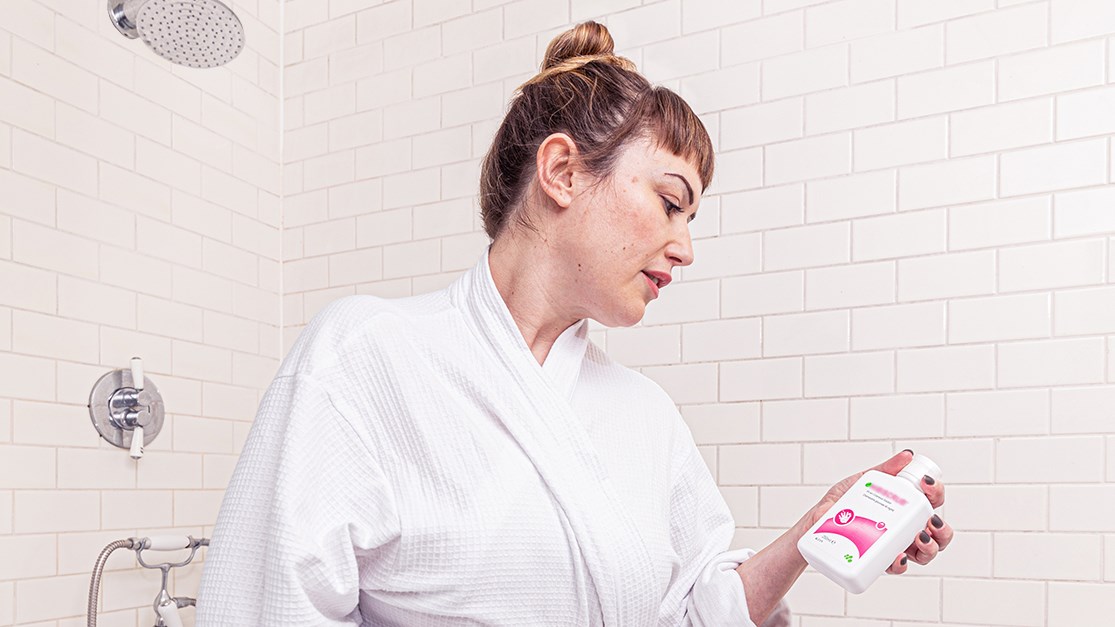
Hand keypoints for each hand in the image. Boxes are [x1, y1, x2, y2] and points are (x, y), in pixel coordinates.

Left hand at [799, 450, 954, 574]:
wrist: (814, 523)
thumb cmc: (841, 503)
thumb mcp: (863, 480)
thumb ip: (885, 469)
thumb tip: (907, 456)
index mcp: (904, 508)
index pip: (931, 502)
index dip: (936, 493)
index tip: (927, 485)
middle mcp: (905, 529)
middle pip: (938, 534)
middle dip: (943, 530)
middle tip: (931, 521)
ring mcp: (894, 546)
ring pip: (925, 554)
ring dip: (930, 548)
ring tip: (920, 537)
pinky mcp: (879, 561)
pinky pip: (897, 567)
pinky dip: (901, 563)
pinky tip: (898, 556)